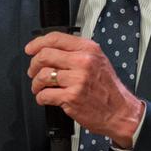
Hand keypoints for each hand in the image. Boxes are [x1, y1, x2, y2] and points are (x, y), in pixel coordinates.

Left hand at [25, 31, 143, 147]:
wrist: (120, 112)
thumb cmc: (109, 89)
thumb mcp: (99, 61)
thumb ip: (78, 52)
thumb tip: (52, 50)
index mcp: (88, 50)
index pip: (56, 38)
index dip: (37, 43)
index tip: (30, 49)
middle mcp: (83, 62)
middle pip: (45, 55)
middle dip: (34, 65)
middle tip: (33, 71)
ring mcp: (77, 80)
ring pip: (43, 75)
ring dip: (36, 83)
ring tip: (39, 87)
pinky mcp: (71, 97)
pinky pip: (45, 94)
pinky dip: (41, 97)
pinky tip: (45, 98)